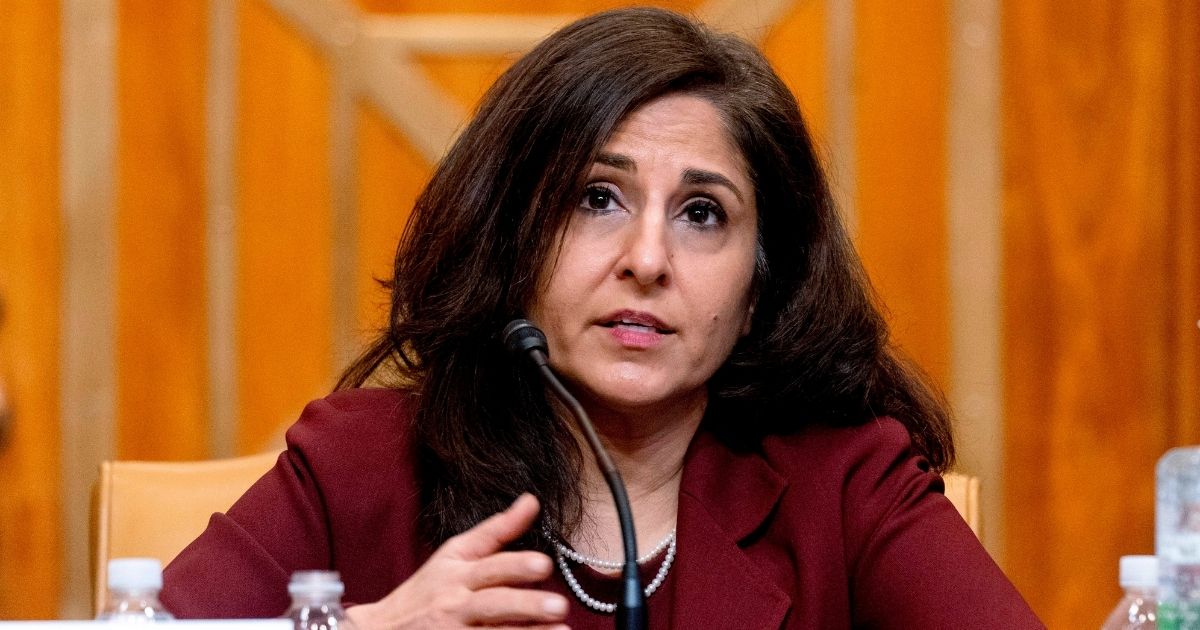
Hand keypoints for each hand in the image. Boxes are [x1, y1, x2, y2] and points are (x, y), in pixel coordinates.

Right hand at [345, 494, 568, 628]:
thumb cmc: (426, 591)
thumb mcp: (455, 555)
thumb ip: (497, 530)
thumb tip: (533, 500)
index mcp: (457, 573)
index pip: (489, 566)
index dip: (516, 565)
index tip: (543, 564)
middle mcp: (455, 604)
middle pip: (494, 604)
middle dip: (526, 605)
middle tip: (558, 606)